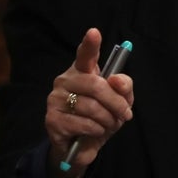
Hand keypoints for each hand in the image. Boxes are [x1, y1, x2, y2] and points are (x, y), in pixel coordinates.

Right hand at [43, 28, 134, 177]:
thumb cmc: (102, 116)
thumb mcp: (121, 101)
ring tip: (107, 124)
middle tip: (125, 114)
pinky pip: (83, 123)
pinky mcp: (51, 120)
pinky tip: (94, 131)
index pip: (85, 55)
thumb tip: (116, 79)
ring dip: (108, 120)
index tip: (94, 32)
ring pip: (91, 107)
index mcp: (83, 71)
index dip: (90, 44)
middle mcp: (65, 80)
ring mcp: (55, 99)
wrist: (82, 145)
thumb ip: (124, 87)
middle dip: (117, 103)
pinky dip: (96, 130)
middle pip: (96, 85)